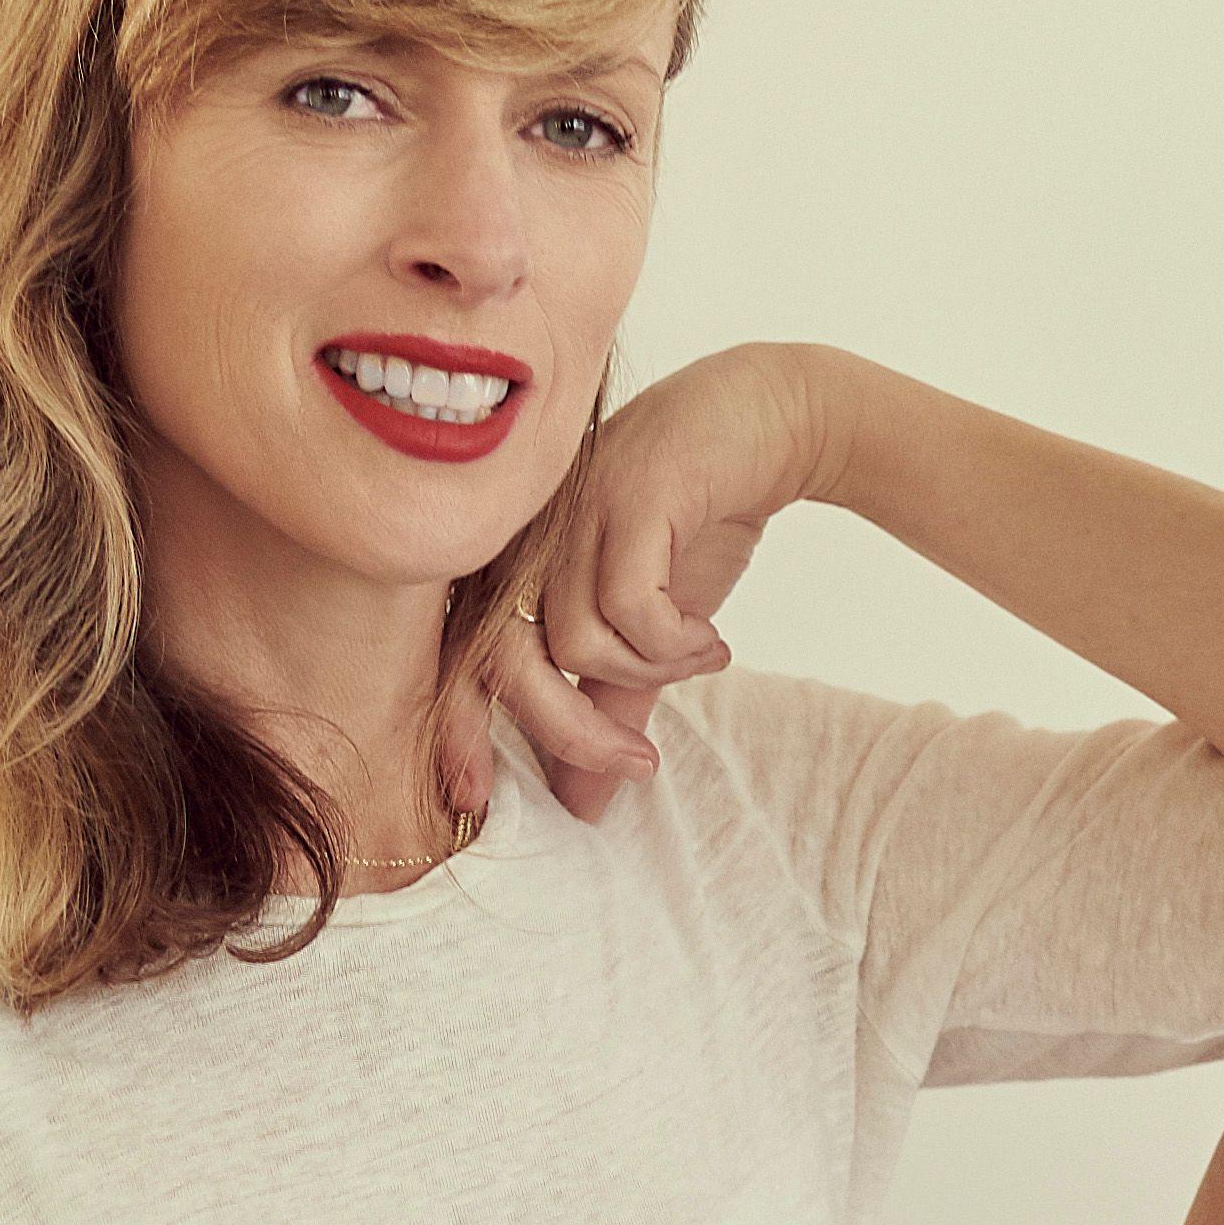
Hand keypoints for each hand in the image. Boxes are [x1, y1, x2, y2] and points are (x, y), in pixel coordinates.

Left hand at [433, 341, 847, 824]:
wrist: (768, 422)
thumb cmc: (696, 516)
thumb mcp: (646, 624)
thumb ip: (609, 703)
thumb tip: (585, 802)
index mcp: (512, 558)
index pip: (456, 656)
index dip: (455, 729)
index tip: (477, 801)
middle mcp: (525, 531)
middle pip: (507, 664)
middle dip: (571, 731)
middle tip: (640, 762)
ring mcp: (570, 511)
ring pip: (577, 643)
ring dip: (653, 671)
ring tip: (701, 655)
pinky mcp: (626, 497)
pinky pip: (632, 609)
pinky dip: (677, 640)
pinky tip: (709, 633)